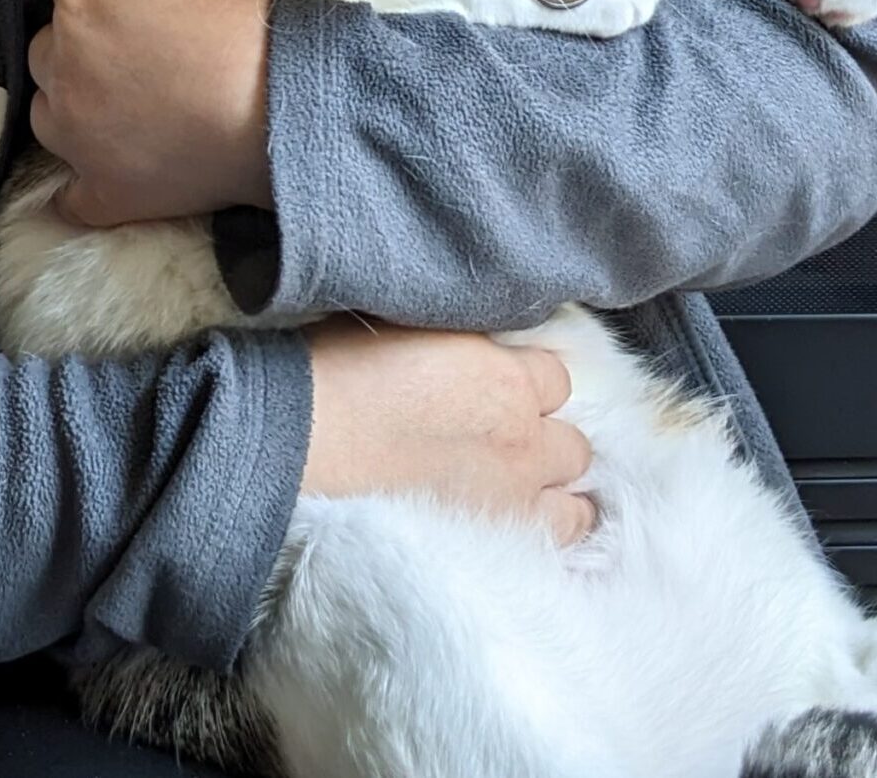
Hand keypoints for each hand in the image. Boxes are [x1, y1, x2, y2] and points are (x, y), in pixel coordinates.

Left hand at [26, 0, 275, 226]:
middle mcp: (64, 72)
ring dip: (74, 100)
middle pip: (50, 43)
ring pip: (49, 111)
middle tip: (141, 42)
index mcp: (80, 6)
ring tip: (129, 98)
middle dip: (83, 37)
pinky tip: (107, 166)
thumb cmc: (246, 9)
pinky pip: (71, 197)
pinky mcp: (108, 193)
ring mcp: (80, 141)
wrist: (293, 98)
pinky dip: (84, 180)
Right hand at [301, 318, 597, 543]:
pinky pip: (549, 549)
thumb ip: (459, 344)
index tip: (495, 389)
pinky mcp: (490, 547)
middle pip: (571, 444)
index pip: (555, 378)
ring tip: (512, 493)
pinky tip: (504, 528)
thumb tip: (469, 349)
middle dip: (542, 442)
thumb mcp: (408, 327)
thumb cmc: (337, 373)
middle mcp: (524, 441)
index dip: (524, 383)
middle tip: (500, 443)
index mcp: (507, 379)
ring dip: (550, 496)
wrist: (302, 444)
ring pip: (575, 508)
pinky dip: (537, 537)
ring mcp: (512, 502)